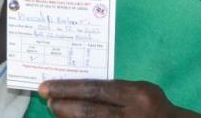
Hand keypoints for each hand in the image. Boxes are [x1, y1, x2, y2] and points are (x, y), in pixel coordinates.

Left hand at [40, 80, 193, 117]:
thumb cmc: (153, 105)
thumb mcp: (140, 90)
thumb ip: (115, 90)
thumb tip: (79, 88)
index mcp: (137, 94)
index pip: (96, 89)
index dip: (70, 88)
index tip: (49, 86)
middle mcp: (132, 114)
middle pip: (90, 111)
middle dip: (64, 104)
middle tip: (47, 98)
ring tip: (54, 110)